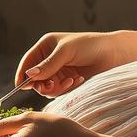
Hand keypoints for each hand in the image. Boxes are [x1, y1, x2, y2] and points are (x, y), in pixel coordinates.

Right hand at [15, 31, 136, 97]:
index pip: (27, 62)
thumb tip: (29, 75)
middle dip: (42, 84)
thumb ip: (48, 65)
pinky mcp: (68, 81)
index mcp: (45, 47)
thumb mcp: (66, 52)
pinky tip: (77, 80)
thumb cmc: (90, 45)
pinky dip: (66, 88)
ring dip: (56, 87)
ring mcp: (59, 71)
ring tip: (70, 81)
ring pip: (46, 87)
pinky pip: (59, 91)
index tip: (23, 86)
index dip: (23, 74)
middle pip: (35, 78)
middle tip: (50, 87)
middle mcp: (49, 59)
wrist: (114, 54)